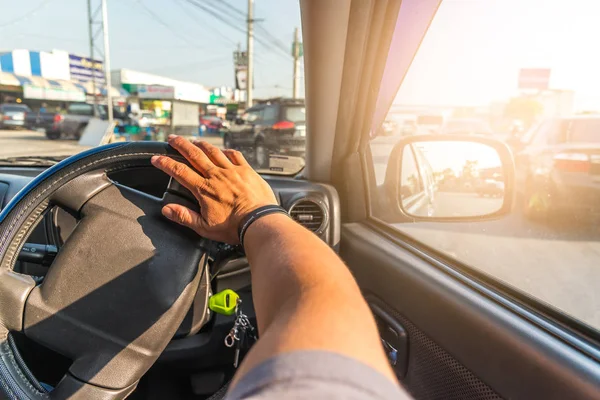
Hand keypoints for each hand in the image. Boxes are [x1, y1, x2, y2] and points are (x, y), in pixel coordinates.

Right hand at [151, 135, 276, 243]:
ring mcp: (232, 171)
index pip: (179, 171)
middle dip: (181, 145)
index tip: (156, 159)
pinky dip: (226, 151)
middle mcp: (216, 176)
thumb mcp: (204, 227)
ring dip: (202, 144)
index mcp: (204, 189)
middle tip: (172, 138)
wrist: (260, 222)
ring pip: (213, 152)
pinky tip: (223, 150)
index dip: (165, 163)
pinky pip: (235, 155)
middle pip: (194, 154)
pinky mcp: (247, 171)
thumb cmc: (234, 227)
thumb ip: (184, 217)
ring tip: (194, 141)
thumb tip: (167, 209)